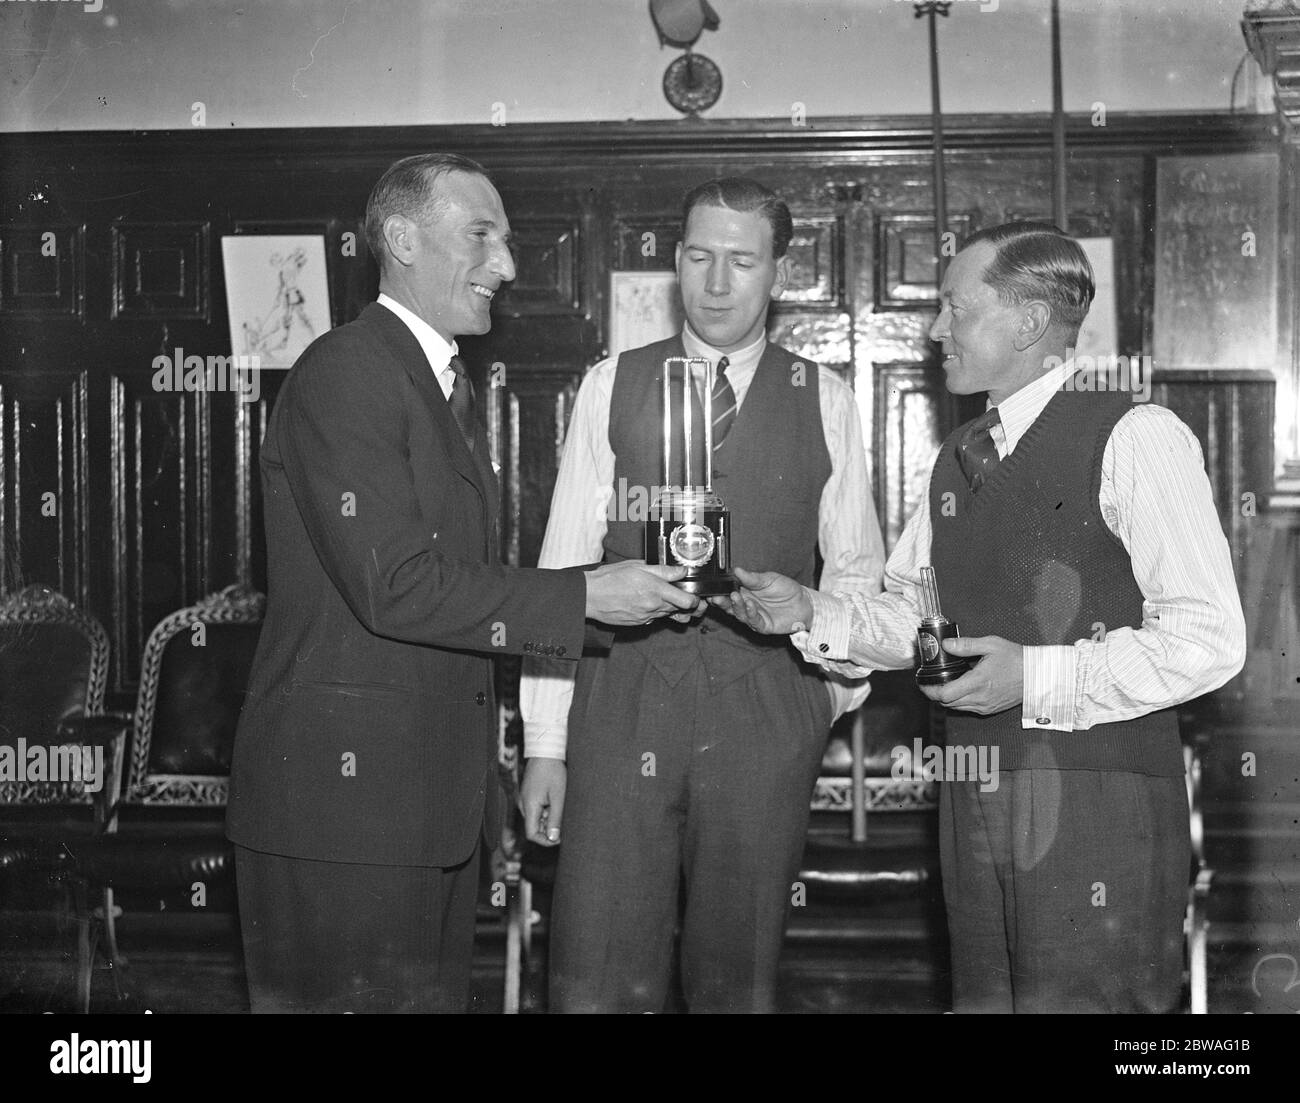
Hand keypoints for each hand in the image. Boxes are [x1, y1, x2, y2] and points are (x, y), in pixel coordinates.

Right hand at [520, 757, 565, 844]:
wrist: (545, 751)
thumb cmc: (553, 772)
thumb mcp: (558, 797)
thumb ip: (555, 818)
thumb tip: (553, 838)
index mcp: (529, 807)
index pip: (532, 834)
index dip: (545, 840)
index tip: (560, 838)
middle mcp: (523, 805)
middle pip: (534, 827)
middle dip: (548, 828)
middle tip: (564, 820)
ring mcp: (525, 799)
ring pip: (536, 818)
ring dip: (548, 818)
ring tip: (560, 806)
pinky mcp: (528, 794)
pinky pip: (536, 809)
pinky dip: (546, 810)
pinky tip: (555, 800)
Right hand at [584, 560, 702, 625]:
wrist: (590, 596)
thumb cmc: (611, 578)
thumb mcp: (638, 566)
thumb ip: (663, 570)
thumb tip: (681, 571)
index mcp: (656, 590)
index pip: (688, 601)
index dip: (695, 599)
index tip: (693, 593)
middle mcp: (654, 606)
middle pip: (681, 610)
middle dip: (686, 604)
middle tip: (683, 594)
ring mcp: (646, 617)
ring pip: (668, 614)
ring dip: (670, 607)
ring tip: (663, 596)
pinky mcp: (639, 623)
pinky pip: (654, 618)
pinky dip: (655, 611)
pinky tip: (647, 602)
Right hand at [711, 566, 812, 634]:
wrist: (804, 602)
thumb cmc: (786, 589)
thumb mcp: (769, 579)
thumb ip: (752, 577)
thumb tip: (736, 570)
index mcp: (745, 592)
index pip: (728, 593)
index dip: (719, 591)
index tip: (712, 588)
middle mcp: (747, 605)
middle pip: (729, 605)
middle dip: (721, 601)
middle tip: (716, 596)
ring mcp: (754, 616)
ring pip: (739, 614)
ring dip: (735, 605)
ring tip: (734, 596)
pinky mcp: (763, 626)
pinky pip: (754, 621)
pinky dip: (750, 613)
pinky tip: (750, 604)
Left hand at [918, 635, 1022, 714]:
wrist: (1038, 676)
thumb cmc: (1016, 659)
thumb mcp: (991, 645)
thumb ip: (966, 645)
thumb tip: (946, 645)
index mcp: (978, 682)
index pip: (944, 694)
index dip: (929, 690)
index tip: (922, 682)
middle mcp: (980, 698)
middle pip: (946, 703)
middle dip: (935, 694)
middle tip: (930, 681)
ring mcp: (985, 706)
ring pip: (955, 708)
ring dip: (947, 698)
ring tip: (944, 683)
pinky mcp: (990, 710)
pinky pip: (967, 709)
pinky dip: (959, 702)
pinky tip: (961, 688)